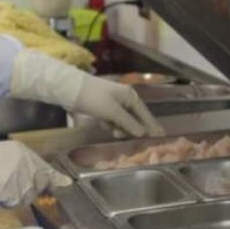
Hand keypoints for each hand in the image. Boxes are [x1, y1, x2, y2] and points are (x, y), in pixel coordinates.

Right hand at [0, 142, 71, 207]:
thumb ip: (18, 164)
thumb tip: (34, 178)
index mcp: (21, 150)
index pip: (44, 165)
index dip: (54, 176)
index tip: (66, 183)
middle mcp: (24, 160)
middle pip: (39, 182)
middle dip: (29, 190)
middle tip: (11, 189)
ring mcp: (20, 175)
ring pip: (29, 195)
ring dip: (16, 197)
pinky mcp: (13, 189)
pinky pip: (16, 203)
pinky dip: (6, 203)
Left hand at [10, 50, 162, 136]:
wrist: (70, 89)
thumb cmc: (93, 98)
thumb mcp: (112, 112)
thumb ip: (128, 123)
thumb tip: (142, 133)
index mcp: (129, 96)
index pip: (144, 113)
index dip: (151, 125)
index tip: (160, 135)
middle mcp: (124, 97)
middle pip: (134, 116)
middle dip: (133, 128)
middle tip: (133, 139)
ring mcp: (113, 101)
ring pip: (123, 118)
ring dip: (120, 127)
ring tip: (115, 132)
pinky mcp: (102, 105)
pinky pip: (112, 117)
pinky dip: (111, 123)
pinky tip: (106, 125)